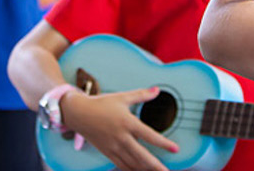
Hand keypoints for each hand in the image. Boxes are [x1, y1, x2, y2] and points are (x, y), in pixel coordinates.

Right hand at [62, 86, 181, 170]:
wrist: (78, 113)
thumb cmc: (101, 104)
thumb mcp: (122, 97)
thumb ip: (142, 95)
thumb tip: (157, 90)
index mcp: (127, 122)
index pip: (150, 135)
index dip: (164, 143)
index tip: (175, 149)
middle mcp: (121, 137)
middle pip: (142, 156)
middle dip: (156, 166)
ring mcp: (113, 147)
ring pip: (132, 163)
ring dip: (145, 170)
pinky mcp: (107, 152)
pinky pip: (121, 165)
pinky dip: (131, 170)